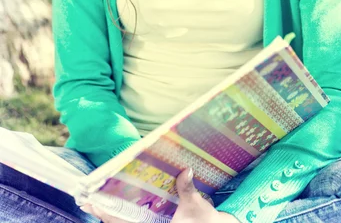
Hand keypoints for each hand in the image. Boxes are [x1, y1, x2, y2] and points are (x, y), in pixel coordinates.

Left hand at [79, 169, 238, 222]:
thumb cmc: (205, 222)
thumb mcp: (196, 205)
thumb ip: (187, 189)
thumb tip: (186, 170)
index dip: (108, 213)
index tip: (95, 203)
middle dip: (104, 213)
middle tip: (88, 201)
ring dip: (111, 215)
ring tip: (97, 203)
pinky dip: (123, 216)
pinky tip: (116, 208)